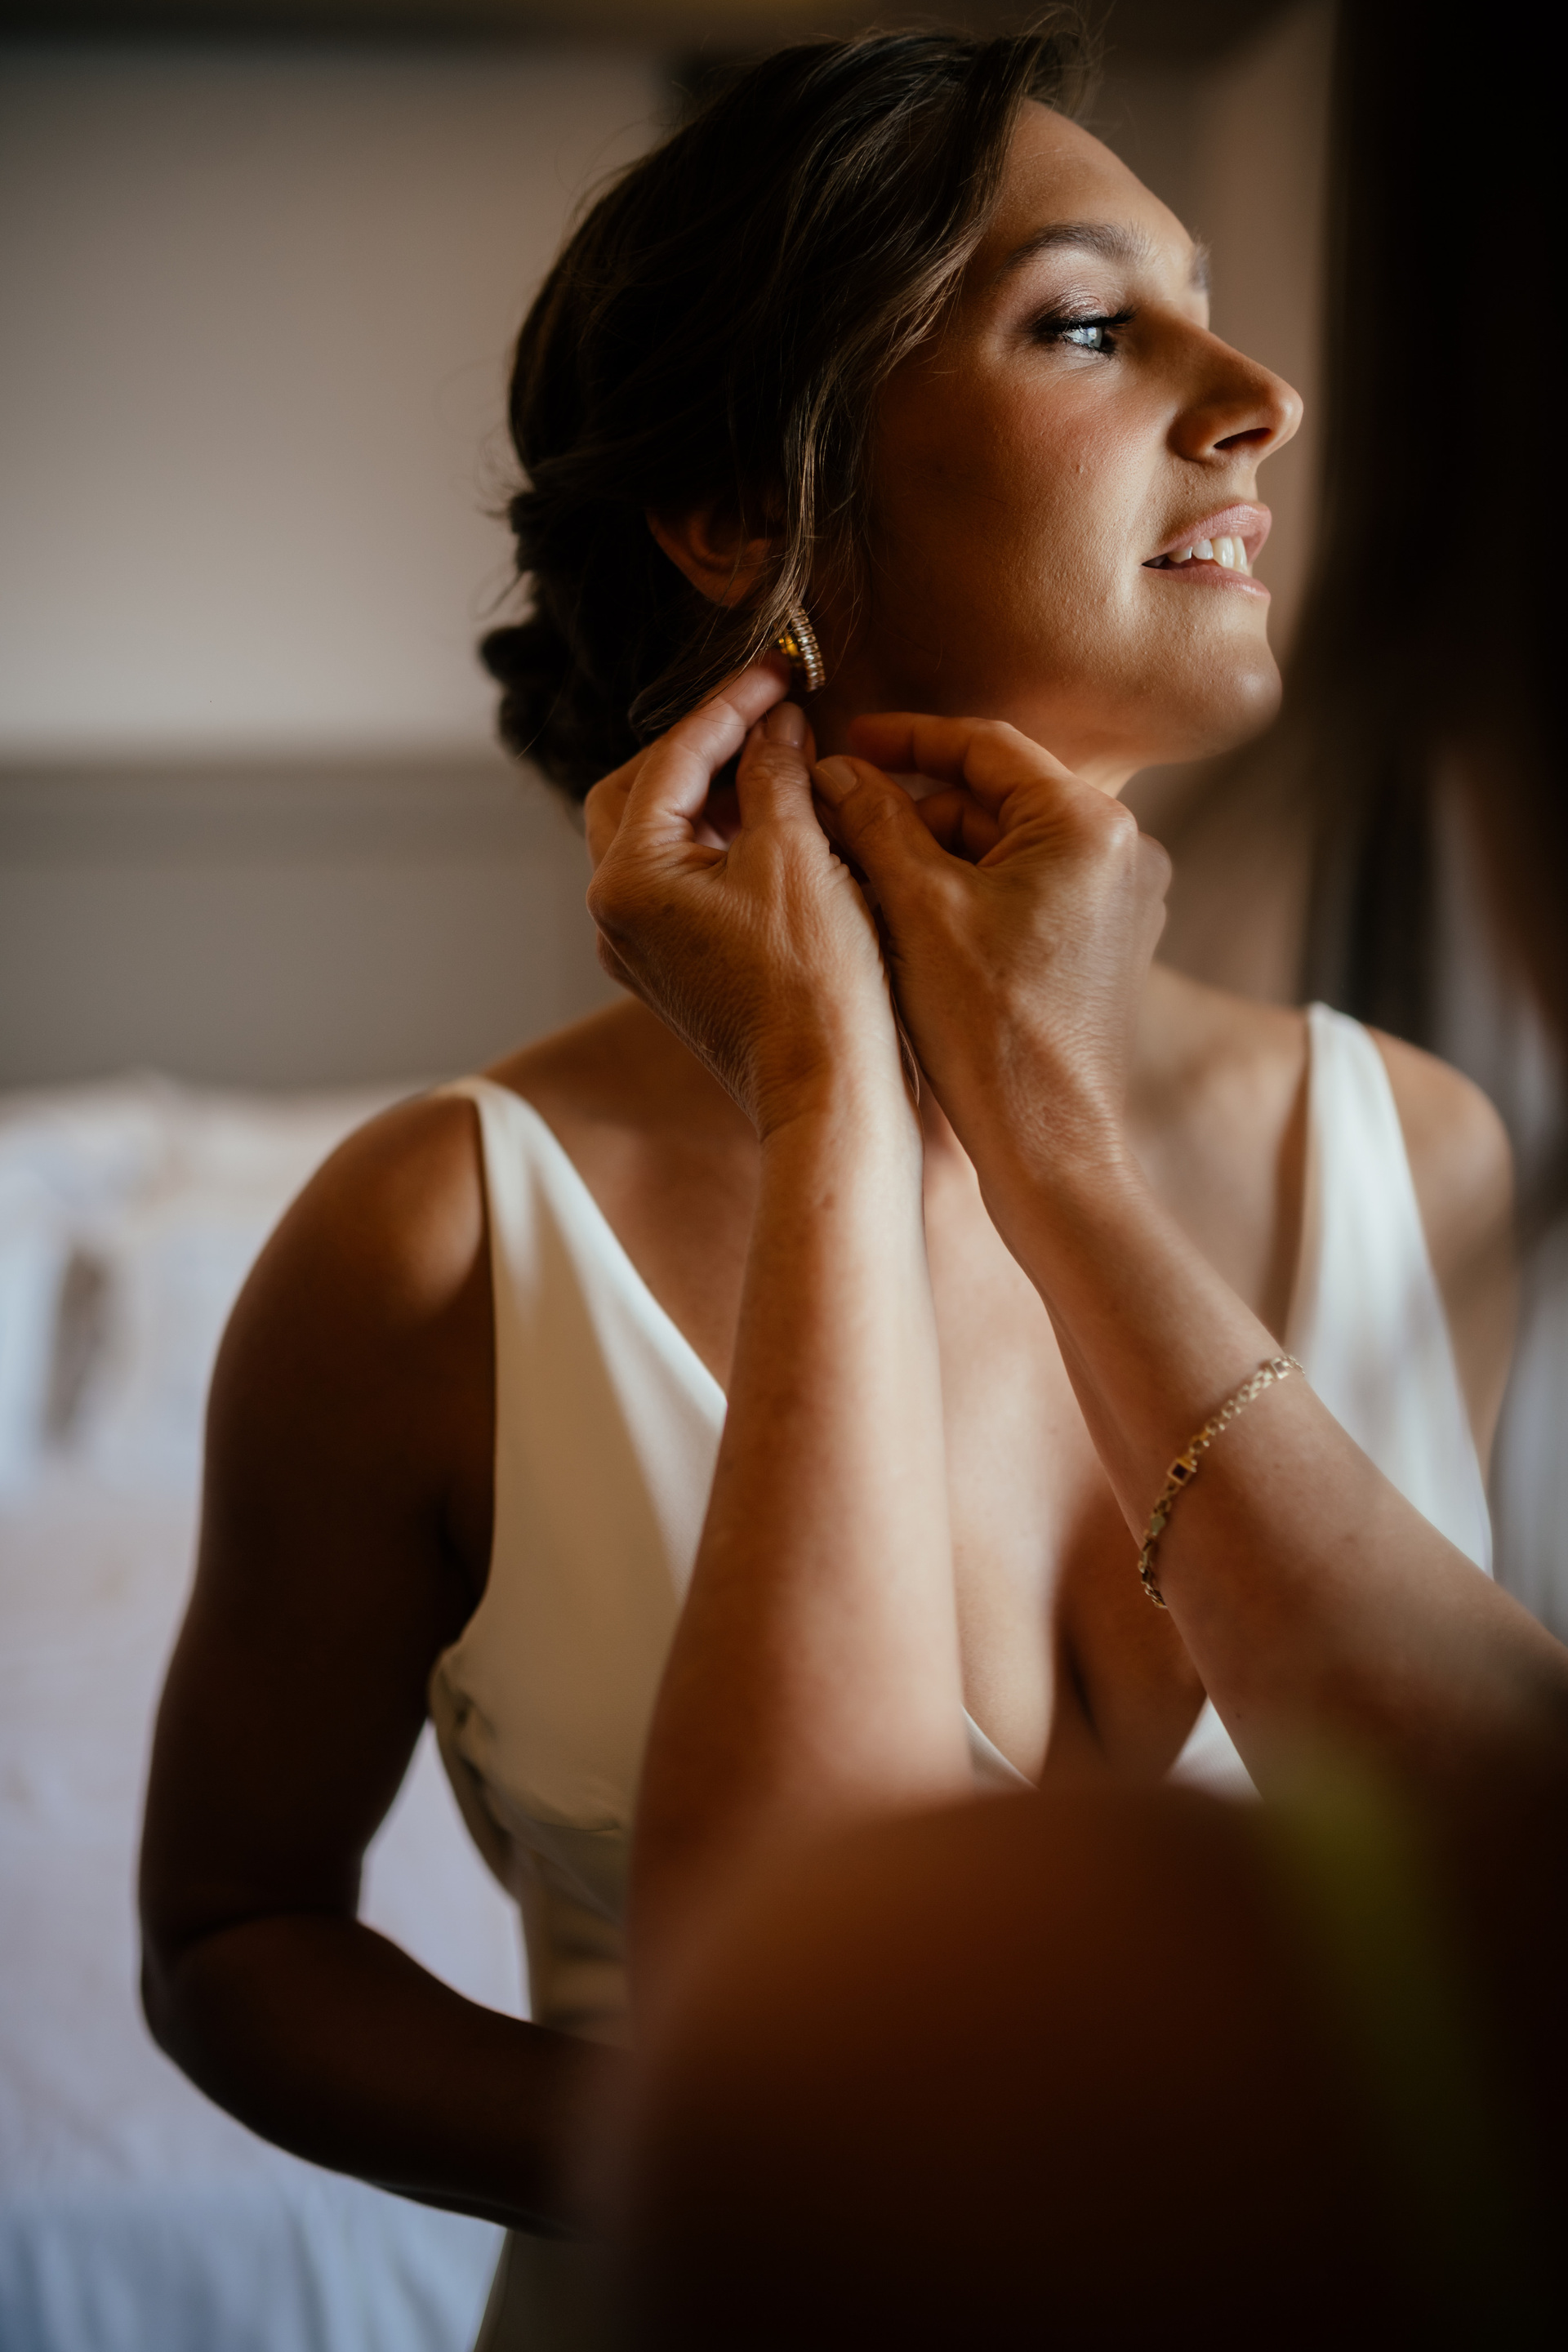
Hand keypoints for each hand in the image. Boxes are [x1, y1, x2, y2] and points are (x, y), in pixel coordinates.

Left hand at [584, 665, 908, 1139]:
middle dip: (700, 749)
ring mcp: (639, 951)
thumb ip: (775, 772)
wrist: (830, 1091)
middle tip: (764, 721)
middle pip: (638, 795)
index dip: (728, 707)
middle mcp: (615, 916)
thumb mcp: (799, 851)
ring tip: (779, 770)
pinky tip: (778, 833)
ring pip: (659, 841)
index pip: (668, 759)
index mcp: (627, 878)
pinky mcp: (675, 974)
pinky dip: (722, 847)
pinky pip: (683, 887)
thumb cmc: (816, 981)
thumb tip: (775, 724)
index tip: (777, 675)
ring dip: (712, 797)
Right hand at [812, 713, 1169, 1192]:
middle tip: (839, 819)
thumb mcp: (916, 907)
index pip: (986, 747)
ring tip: (860, 875)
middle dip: (914, 808)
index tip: (847, 740)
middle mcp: (1123, 852)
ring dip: (935, 854)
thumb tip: (836, 769)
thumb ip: (875, 821)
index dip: (906, 739)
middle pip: (996, 799)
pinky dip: (968, 894)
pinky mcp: (1108, 945)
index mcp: (1090, 824)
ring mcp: (1122, 901)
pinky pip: (1028, 893)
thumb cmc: (989, 1031)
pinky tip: (906, 917)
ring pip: (1007, 849)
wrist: (1048, 1143)